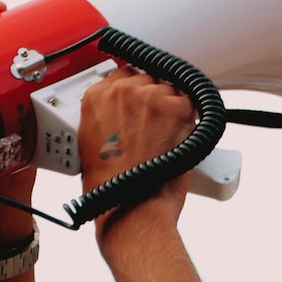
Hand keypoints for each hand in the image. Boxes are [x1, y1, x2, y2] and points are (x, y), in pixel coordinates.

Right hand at [78, 66, 194, 227]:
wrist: (130, 205)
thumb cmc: (110, 186)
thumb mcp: (90, 143)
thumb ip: (106, 117)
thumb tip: (123, 114)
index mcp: (95, 98)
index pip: (121, 76)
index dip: (133, 93)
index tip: (137, 104)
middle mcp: (121, 91)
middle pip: (147, 79)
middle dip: (151, 101)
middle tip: (151, 127)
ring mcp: (151, 97)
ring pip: (170, 89)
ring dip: (170, 109)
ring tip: (164, 137)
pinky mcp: (178, 108)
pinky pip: (191, 102)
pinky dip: (189, 119)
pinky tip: (178, 138)